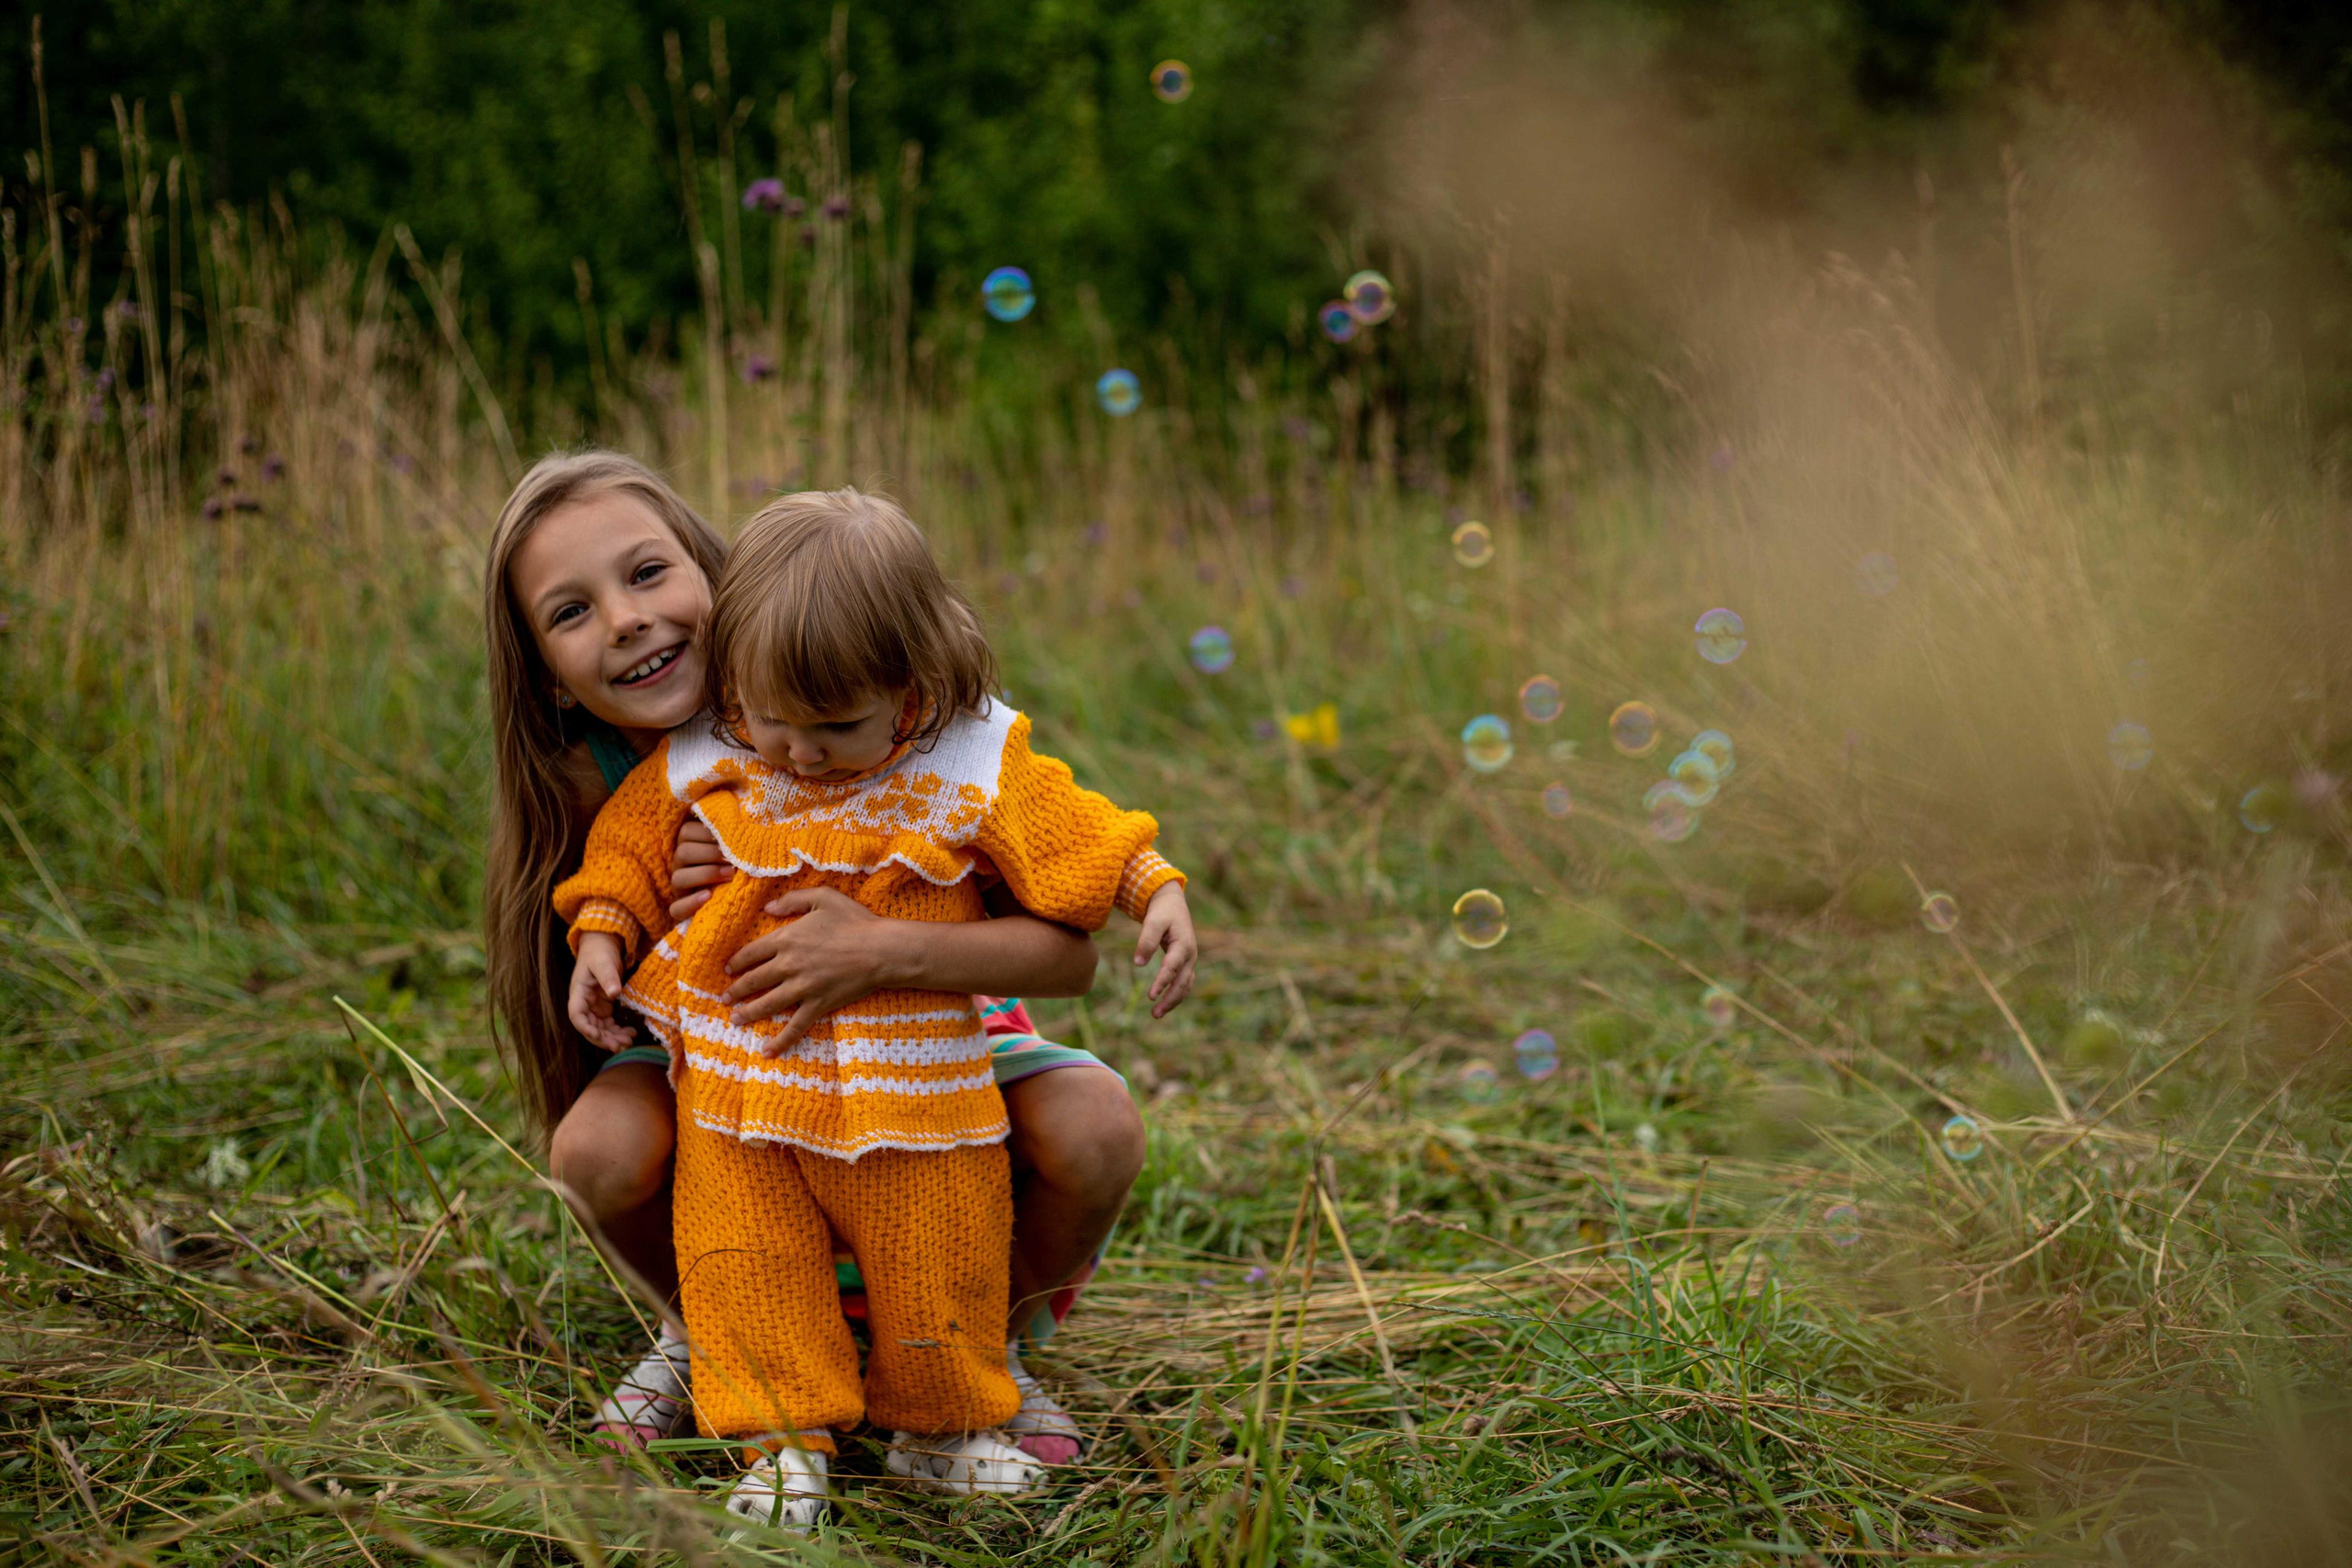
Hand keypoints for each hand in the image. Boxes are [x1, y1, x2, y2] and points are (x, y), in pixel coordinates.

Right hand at [567, 932, 636, 1050]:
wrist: (603, 945)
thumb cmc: (600, 952)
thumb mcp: (604, 962)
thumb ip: (608, 977)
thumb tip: (614, 993)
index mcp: (578, 993)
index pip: (577, 1015)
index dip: (586, 1028)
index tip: (599, 1036)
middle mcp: (584, 1003)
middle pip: (589, 1027)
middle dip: (603, 1039)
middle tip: (620, 1046)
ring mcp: (594, 1006)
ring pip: (600, 1028)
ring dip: (612, 1038)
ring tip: (628, 1041)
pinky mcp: (604, 1007)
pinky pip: (608, 1024)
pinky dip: (618, 1031)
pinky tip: (630, 1033)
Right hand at [667, 817, 733, 921]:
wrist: (737, 899)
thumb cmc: (737, 865)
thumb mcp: (734, 848)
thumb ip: (732, 834)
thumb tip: (742, 815)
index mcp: (689, 845)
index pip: (686, 831)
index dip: (706, 832)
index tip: (730, 836)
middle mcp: (680, 865)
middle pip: (683, 852)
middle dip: (710, 853)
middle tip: (733, 858)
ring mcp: (679, 888)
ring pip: (678, 877)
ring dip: (706, 874)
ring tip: (730, 874)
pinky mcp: (680, 909)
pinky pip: (676, 908)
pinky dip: (691, 903)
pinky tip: (709, 896)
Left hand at [721, 887, 900, 1052]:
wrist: (881, 949)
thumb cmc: (855, 921)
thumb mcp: (824, 897)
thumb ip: (793, 900)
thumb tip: (768, 907)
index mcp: (787, 939)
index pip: (751, 953)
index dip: (736, 962)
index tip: (728, 969)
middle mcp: (789, 965)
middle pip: (754, 980)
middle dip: (736, 990)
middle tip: (725, 998)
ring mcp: (803, 988)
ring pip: (768, 1004)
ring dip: (749, 1013)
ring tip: (736, 1019)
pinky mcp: (818, 1004)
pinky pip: (795, 1026)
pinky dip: (781, 1040)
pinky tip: (768, 1051)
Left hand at [1133, 881, 1196, 1017]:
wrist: (1172, 903)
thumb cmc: (1162, 911)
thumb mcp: (1153, 921)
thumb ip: (1146, 941)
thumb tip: (1138, 964)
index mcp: (1184, 945)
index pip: (1172, 968)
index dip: (1162, 982)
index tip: (1150, 996)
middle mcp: (1190, 955)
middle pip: (1182, 983)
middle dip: (1169, 1000)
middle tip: (1154, 1014)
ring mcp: (1189, 960)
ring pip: (1184, 986)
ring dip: (1173, 1001)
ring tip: (1156, 1014)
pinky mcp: (1185, 962)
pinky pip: (1183, 982)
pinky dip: (1175, 994)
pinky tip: (1163, 1003)